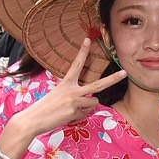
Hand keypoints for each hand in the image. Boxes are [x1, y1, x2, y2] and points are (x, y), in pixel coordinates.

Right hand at [8, 39, 126, 143]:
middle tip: (125, 73)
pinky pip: (85, 114)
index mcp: (66, 82)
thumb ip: (73, 94)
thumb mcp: (58, 95)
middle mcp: (72, 89)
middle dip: (113, 79)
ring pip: (93, 103)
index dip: (83, 52)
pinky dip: (78, 117)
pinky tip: (67, 116)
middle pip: (98, 84)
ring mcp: (75, 100)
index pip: (76, 64)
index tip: (88, 40)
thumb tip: (89, 100)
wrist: (33, 119)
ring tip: (70, 110)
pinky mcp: (75, 111)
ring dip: (86, 108)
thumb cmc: (45, 108)